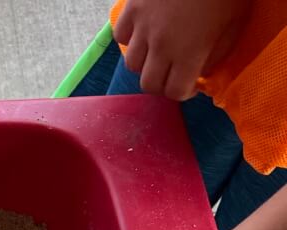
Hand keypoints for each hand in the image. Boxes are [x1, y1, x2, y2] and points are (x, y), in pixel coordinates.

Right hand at [115, 0, 248, 99]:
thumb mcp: (234, 24)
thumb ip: (217, 54)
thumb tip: (201, 71)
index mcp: (189, 53)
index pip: (175, 92)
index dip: (184, 92)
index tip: (190, 83)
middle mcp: (160, 46)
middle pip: (149, 85)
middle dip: (162, 84)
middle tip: (172, 73)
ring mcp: (142, 28)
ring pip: (132, 65)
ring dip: (146, 64)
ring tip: (159, 52)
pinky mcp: (131, 11)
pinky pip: (122, 37)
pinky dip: (132, 41)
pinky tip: (145, 33)